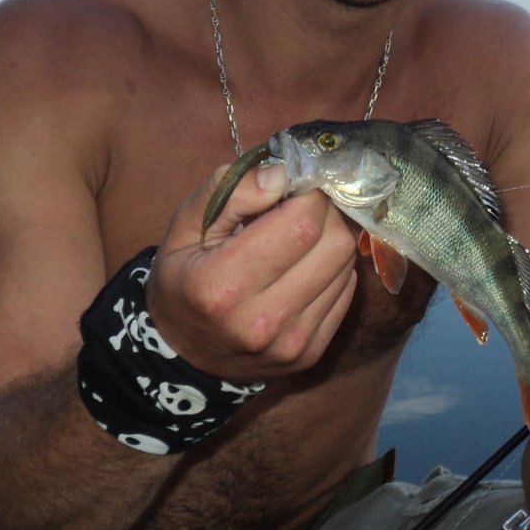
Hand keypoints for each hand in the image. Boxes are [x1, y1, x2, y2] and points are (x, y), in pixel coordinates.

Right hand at [144, 161, 358, 382]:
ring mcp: (291, 343)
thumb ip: (229, 192)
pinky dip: (333, 268)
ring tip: (300, 236)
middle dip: (325, 212)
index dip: (307, 194)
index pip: (300, 224)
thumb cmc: (182, 279)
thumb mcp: (186, 226)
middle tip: (301, 206)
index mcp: (222, 285)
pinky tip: (305, 265)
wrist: (184, 355)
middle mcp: (261, 322)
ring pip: (346, 266)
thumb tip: (281, 174)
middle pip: (334, 244)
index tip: (295, 185)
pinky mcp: (312, 354)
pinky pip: (346, 292)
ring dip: (331, 239)